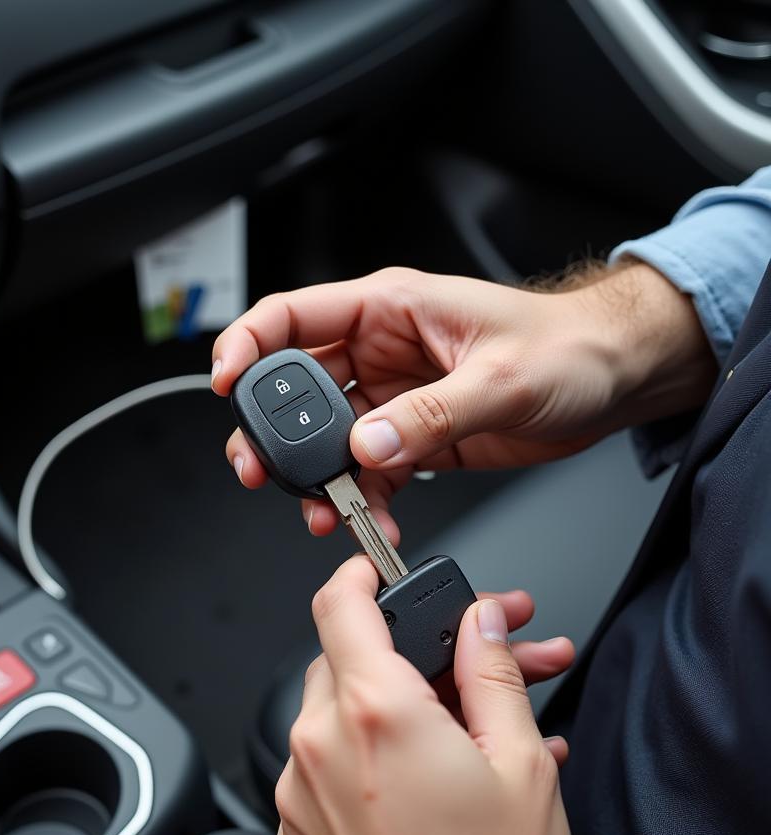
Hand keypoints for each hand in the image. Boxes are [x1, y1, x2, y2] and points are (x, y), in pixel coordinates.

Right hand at [213, 263, 713, 540]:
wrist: (613, 378)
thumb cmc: (569, 346)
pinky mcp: (414, 436)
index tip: (224, 384)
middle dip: (273, 433)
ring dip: (317, 479)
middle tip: (261, 472)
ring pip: (328, 440)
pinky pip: (370, 471)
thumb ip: (431, 414)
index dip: (248, 345)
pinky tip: (372, 521)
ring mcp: (395, 398)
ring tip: (319, 511)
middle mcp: (382, 352)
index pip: (294, 317)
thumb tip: (369, 446)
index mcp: (391, 310)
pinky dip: (364, 500)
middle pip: (298, 389)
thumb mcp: (502, 377)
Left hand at [274, 558, 583, 834]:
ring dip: (394, 711)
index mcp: (373, 713)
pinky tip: (430, 784)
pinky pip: (326, 772)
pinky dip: (370, 762)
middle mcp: (319, 748)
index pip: (339, 604)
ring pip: (338, 717)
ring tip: (465, 738)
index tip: (379, 572)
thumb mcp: (518, 762)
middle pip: (346, 660)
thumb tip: (482, 621)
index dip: (360, 574)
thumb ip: (492, 672)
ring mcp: (298, 797)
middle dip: (406, 655)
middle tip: (470, 670)